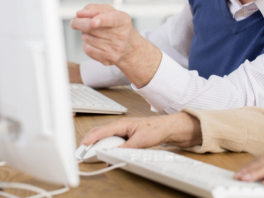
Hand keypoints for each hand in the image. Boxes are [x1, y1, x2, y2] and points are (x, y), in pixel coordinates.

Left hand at [70, 4, 161, 87]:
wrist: (130, 48)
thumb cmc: (118, 27)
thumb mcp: (111, 12)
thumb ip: (94, 8)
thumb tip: (80, 14)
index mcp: (123, 20)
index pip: (112, 19)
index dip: (101, 20)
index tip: (93, 22)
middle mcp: (121, 35)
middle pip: (90, 28)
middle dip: (79, 23)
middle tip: (75, 21)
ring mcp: (115, 49)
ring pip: (86, 38)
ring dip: (85, 34)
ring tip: (95, 34)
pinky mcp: (108, 59)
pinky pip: (87, 49)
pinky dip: (87, 44)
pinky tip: (95, 43)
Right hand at [81, 112, 201, 148]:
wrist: (167, 129)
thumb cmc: (156, 129)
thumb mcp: (140, 140)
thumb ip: (126, 147)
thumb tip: (114, 153)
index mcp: (123, 124)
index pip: (102, 131)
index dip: (91, 139)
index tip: (83, 146)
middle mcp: (121, 126)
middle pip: (100, 133)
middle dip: (90, 142)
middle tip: (82, 152)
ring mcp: (123, 131)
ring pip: (105, 138)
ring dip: (98, 146)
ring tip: (91, 155)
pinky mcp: (125, 136)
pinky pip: (112, 142)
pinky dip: (106, 148)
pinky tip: (105, 155)